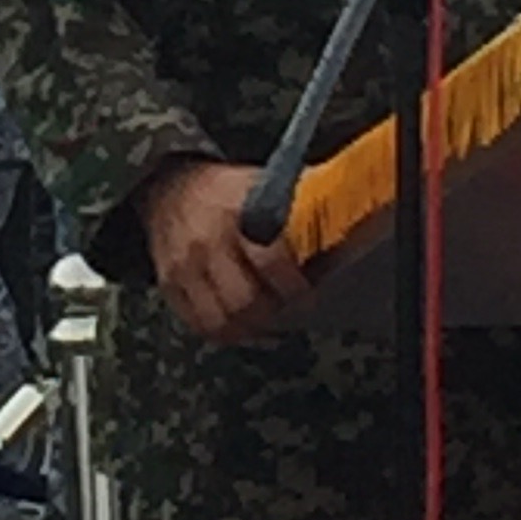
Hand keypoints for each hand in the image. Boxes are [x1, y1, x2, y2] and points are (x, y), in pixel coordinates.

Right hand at [139, 159, 310, 344]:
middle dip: (274, 314)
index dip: (294, 287)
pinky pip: (197, 325)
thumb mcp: (263, 185)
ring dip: (251, 330)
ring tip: (269, 324)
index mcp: (236, 211)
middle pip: (244, 301)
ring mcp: (183, 266)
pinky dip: (224, 334)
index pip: (270, 260)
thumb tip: (351, 226)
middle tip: (291, 312)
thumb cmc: (226, 190)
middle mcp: (206, 241)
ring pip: (220, 321)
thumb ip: (298, 209)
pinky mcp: (169, 284)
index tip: (308, 296)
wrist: (170, 185)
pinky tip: (243, 328)